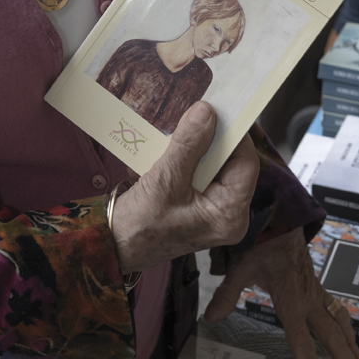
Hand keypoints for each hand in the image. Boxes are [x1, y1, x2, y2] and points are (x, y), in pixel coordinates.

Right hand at [111, 101, 258, 273]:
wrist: (112, 249)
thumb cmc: (139, 226)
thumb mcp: (165, 181)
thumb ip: (189, 145)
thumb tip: (207, 112)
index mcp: (229, 216)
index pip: (246, 165)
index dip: (235, 136)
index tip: (219, 110)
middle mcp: (226, 215)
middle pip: (230, 164)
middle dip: (211, 139)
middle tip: (196, 112)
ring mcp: (210, 211)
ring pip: (211, 166)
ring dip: (193, 147)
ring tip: (176, 130)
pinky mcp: (193, 205)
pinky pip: (196, 173)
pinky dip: (182, 158)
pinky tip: (163, 150)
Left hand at [203, 226, 358, 358]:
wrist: (278, 215)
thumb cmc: (260, 240)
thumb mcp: (240, 266)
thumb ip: (227, 293)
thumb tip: (211, 318)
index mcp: (292, 301)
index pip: (303, 343)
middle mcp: (309, 299)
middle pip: (332, 338)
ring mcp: (316, 292)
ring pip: (339, 323)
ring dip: (352, 345)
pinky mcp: (316, 285)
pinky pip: (335, 309)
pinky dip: (345, 326)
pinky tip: (348, 334)